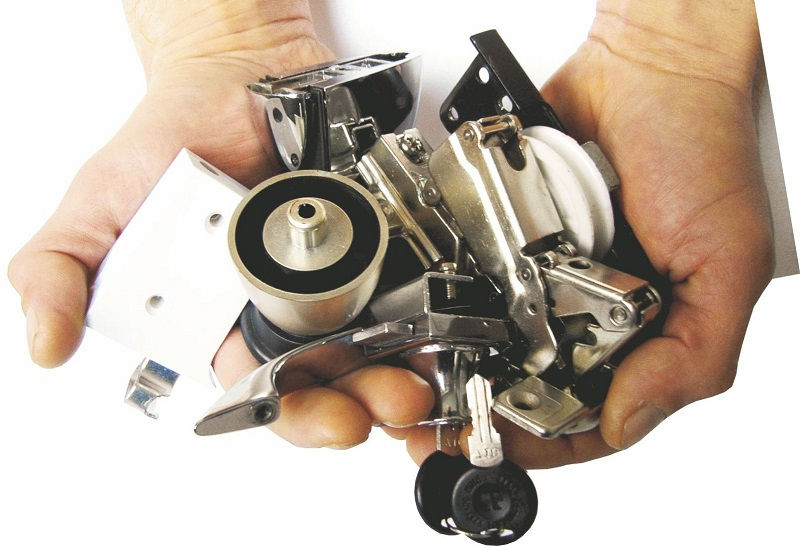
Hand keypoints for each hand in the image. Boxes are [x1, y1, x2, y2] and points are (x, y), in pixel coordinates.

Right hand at [8, 0, 432, 448]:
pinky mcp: (370, 243)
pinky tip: (434, 335)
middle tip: (379, 406)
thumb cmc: (170, 138)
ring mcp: (332, 278)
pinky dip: (423, 317)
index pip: (258, 390)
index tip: (323, 419)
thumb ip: (61, 273)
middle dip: (355, 402)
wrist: (233, 75)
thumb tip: (42, 344)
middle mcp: (281, 310)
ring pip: (371, 346)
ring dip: (395, 372)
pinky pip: (404, 288)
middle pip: (324, 378)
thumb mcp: (99, 207)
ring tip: (412, 383)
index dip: (290, 414)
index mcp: (221, 320)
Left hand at [401, 0, 774, 465]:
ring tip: (419, 380)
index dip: (538, 439)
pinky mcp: (513, 237)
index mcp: (643, 336)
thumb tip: (628, 419)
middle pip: (529, 384)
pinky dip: (450, 297)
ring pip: (492, 340)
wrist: (649, 70)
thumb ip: (692, 356)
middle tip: (436, 420)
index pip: (587, 413)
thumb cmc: (699, 151)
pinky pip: (474, 278)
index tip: (487, 443)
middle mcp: (589, 313)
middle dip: (482, 406)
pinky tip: (425, 317)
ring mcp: (546, 277)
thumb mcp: (727, 265)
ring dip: (457, 361)